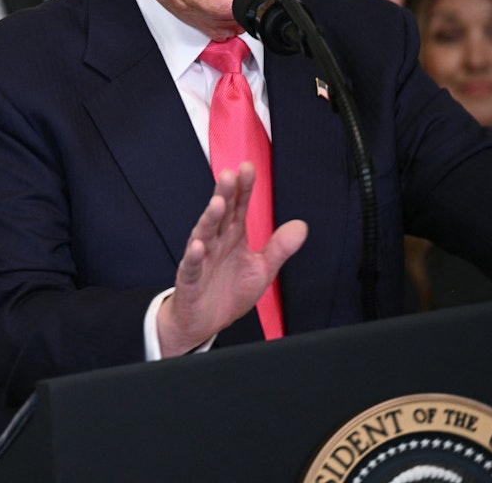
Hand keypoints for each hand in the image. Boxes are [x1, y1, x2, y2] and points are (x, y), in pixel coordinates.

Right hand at [156, 162, 306, 355]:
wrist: (204, 322)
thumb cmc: (228, 291)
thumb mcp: (262, 270)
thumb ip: (279, 248)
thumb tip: (301, 226)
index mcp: (233, 237)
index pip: (239, 208)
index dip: (243, 189)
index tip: (248, 168)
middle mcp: (216, 243)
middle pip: (220, 215)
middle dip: (224, 195)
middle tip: (229, 175)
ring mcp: (201, 259)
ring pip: (204, 235)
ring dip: (209, 219)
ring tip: (217, 204)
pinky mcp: (190, 279)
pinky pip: (191, 266)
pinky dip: (194, 257)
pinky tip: (198, 246)